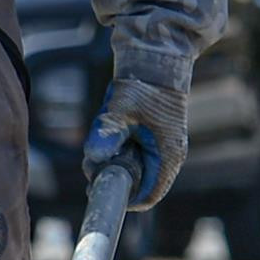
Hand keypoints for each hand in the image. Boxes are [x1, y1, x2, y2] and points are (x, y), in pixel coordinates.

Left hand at [85, 76, 188, 208]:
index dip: (123, 199)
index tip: (98, 188)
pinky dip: (117, 151)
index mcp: (168, 155)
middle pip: (138, 185)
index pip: (148, 196)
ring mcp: (161, 149)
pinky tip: (108, 135)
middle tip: (91, 163)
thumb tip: (94, 157)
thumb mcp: (122, 107)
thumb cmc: (144, 84)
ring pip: (133, 171)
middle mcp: (168, 157)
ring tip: (99, 142)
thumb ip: (108, 132)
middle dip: (112, 177)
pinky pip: (132, 157)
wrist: (157, 60)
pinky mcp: (152, 140)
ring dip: (112, 163)